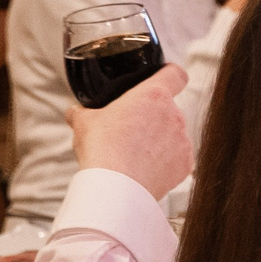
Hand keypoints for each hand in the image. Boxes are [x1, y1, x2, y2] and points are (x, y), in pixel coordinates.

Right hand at [69, 65, 192, 199]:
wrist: (117, 187)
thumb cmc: (102, 149)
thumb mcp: (83, 123)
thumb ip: (82, 112)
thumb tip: (74, 112)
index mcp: (154, 96)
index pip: (175, 74)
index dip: (170, 74)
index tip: (163, 77)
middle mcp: (175, 115)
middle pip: (169, 108)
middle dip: (154, 116)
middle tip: (132, 129)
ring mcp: (184, 140)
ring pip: (174, 134)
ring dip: (161, 139)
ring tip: (136, 153)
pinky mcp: (186, 164)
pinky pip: (178, 157)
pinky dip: (166, 161)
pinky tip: (146, 168)